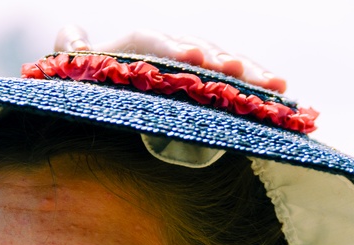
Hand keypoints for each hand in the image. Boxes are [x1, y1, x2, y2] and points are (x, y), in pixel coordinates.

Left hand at [53, 25, 287, 93]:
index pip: (149, 41)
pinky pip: (232, 84)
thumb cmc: (89, 94)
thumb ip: (74, 56)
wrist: (103, 102)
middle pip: (196, 49)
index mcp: (131, 48)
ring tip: (274, 84)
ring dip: (248, 72)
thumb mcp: (76, 78)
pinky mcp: (206, 90)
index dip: (170, 48)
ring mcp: (188, 71)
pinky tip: (281, 92)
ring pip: (220, 64)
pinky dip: (256, 87)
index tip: (192, 59)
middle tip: (238, 71)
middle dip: (219, 59)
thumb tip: (72, 32)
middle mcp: (164, 52)